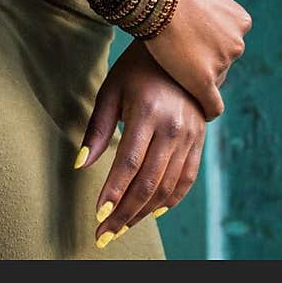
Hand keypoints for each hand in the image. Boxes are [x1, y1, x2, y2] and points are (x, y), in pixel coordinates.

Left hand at [75, 39, 206, 245]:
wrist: (180, 48)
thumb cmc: (135, 69)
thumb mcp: (111, 90)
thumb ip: (97, 128)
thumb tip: (81, 165)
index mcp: (148, 112)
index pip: (129, 163)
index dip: (113, 192)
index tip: (98, 216)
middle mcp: (173, 127)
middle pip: (148, 182)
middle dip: (125, 213)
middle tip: (105, 235)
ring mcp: (190, 135)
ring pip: (168, 187)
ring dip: (144, 212)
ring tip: (123, 226)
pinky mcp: (200, 140)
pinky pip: (187, 179)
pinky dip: (171, 200)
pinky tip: (152, 212)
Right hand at [142, 0, 251, 118]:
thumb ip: (215, 0)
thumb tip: (210, 1)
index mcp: (241, 21)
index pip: (230, 39)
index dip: (210, 40)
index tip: (194, 40)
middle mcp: (237, 43)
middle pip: (223, 59)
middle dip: (205, 57)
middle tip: (181, 52)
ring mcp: (222, 62)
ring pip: (213, 77)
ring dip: (198, 73)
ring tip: (173, 66)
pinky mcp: (204, 80)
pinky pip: (212, 104)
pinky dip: (208, 108)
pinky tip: (199, 111)